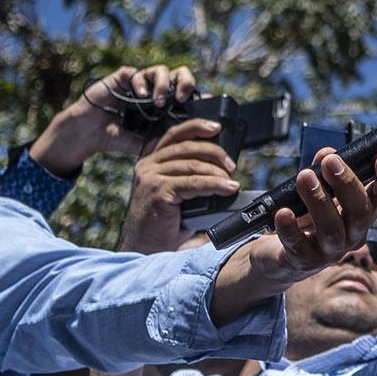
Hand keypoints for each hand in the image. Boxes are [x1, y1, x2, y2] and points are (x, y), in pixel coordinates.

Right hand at [30, 64, 197, 174]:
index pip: (186, 91)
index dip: (197, 94)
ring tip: (160, 100)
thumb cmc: (118, 137)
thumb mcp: (146, 143)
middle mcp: (154, 90)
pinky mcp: (121, 79)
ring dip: (163, 83)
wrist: (89, 135)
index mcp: (165, 103)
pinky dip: (140, 82)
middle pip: (179, 74)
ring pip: (160, 70)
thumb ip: (165, 141)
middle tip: (184, 97)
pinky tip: (140, 94)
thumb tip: (191, 148)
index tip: (205, 102)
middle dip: (185, 82)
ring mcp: (138, 83)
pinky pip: (135, 73)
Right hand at [118, 117, 237, 253]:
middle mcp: (147, 165)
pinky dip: (214, 184)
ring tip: (232, 180)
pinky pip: (192, 183)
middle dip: (214, 151)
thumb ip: (188, 176)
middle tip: (231, 165)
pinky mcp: (158, 191)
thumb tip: (223, 170)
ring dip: (217, 171)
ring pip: (192, 164)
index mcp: (150, 161)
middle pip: (186, 146)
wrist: (144, 249)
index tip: (217, 127)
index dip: (196, 126)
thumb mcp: (175, 193)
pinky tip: (228, 188)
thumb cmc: (162, 223)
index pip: (174, 135)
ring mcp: (150, 177)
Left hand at [251, 148, 376, 285]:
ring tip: (304, 177)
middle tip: (331, 162)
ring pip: (332, 229)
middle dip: (347, 184)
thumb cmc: (305, 218)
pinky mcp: (304, 262)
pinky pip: (298, 246)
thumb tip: (327, 154)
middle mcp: (352, 235)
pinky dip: (290, 228)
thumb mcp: (317, 190)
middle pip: (360, 213)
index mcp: (360, 215)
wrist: (280, 254)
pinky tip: (283, 212)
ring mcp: (330, 252)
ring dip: (318, 200)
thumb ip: (324, 170)